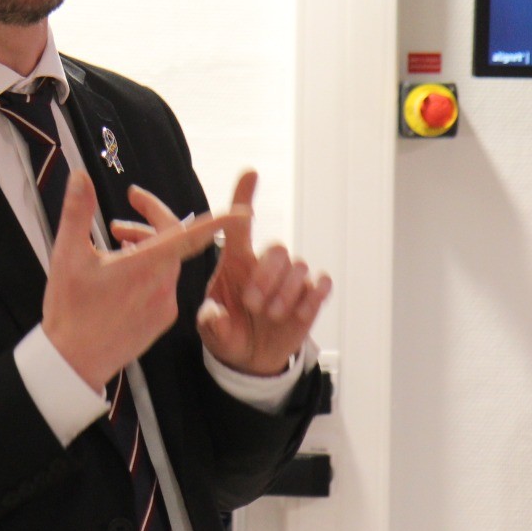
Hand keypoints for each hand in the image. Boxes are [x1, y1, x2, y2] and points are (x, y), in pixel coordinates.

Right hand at [43, 171, 236, 390]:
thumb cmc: (70, 310)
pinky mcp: (162, 322)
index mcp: (146, 266)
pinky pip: (163, 288)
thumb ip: (77, 211)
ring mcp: (165, 306)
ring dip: (147, 251)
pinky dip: (149, 275)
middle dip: (148, 227)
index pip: (190, 235)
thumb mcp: (68, 255)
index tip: (242, 212)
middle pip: (171, 244)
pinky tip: (122, 279)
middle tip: (116, 223)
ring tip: (114, 249)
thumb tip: (80, 176)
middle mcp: (163, 286)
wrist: (74, 362)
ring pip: (166, 266)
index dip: (218, 222)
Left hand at [198, 170, 330, 376]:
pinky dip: (312, 297)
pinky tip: (298, 313)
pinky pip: (321, 283)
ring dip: (285, 292)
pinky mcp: (310, 297)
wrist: (250, 357)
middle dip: (266, 276)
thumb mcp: (210, 328)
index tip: (250, 173)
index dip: (244, 196)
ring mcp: (290, 280)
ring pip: (299, 266)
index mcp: (235, 261)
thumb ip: (211, 322)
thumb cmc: (226, 331)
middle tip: (252, 303)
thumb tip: (216, 315)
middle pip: (277, 248)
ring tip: (270, 315)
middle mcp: (264, 264)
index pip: (239, 223)